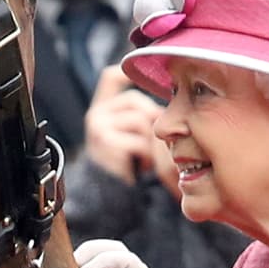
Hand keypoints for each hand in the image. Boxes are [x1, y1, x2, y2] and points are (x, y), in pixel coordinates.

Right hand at [84, 67, 163, 183]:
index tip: (142, 77)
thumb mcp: (132, 135)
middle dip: (151, 119)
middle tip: (151, 143)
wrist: (109, 195)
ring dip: (150, 141)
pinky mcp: (105, 141)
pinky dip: (146, 155)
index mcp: (102, 109)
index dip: (126, 72)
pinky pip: (139, 140)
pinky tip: (140, 166)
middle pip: (135, 100)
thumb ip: (142, 115)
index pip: (110, 78)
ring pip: (140, 120)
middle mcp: (96, 115)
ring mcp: (98, 127)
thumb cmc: (128, 163)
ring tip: (145, 157)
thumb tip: (172, 101)